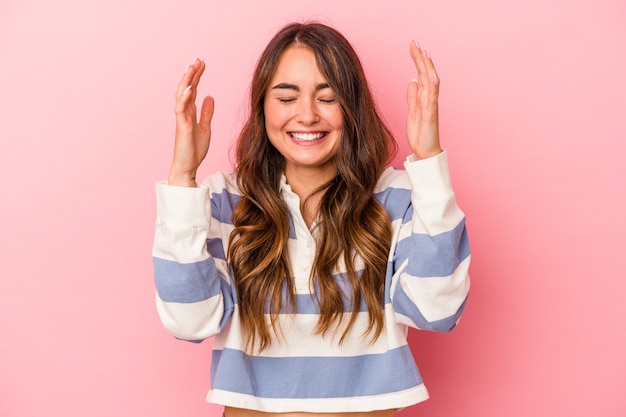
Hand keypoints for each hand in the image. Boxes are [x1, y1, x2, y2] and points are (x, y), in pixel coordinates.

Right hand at [169, 58, 214, 186]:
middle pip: (187, 88)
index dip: (197, 76)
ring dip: (187, 80)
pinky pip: (181, 108)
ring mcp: (181, 118)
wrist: (188, 167)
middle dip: (192, 73)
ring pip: (182, 94)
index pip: (193, 89)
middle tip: (198, 59)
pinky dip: (185, 97)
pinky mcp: (182, 126)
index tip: (202, 63)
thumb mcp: (206, 128)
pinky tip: (191, 87)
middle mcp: (183, 112)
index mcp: (189, 112)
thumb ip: (206, 113)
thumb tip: (210, 97)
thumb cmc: (194, 150)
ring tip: (193, 67)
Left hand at [406, 40, 442, 158]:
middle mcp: (429, 98)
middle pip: (426, 73)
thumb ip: (412, 97)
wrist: (425, 152)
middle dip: (421, 58)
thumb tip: (412, 82)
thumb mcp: (411, 112)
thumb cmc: (421, 133)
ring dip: (428, 67)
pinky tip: (431, 76)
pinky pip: (433, 98)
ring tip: (424, 53)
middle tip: (415, 42)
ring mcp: (431, 105)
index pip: (420, 74)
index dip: (417, 60)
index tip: (412, 46)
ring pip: (431, 82)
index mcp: (423, 97)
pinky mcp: (431, 114)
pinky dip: (433, 86)